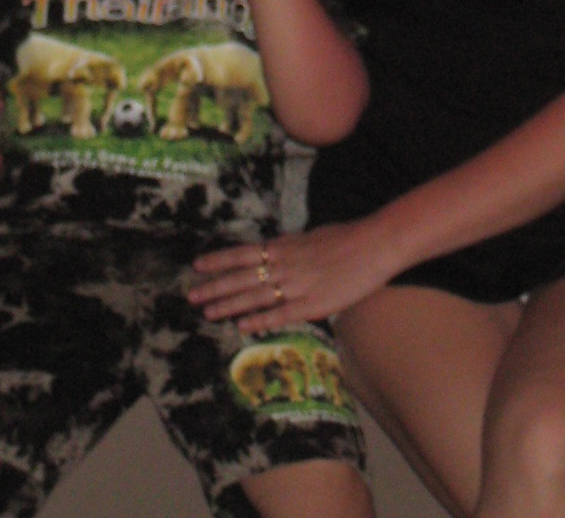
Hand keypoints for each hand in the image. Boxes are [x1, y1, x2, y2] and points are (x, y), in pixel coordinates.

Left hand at [188, 219, 394, 333]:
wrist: (373, 245)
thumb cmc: (345, 238)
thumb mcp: (310, 237)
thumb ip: (290, 248)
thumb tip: (274, 252)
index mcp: (284, 246)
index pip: (243, 253)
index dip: (219, 260)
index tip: (198, 265)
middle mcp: (285, 264)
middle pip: (242, 277)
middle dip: (215, 287)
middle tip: (191, 296)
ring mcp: (297, 285)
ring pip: (255, 297)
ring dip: (229, 306)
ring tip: (207, 313)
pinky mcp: (312, 304)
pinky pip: (280, 315)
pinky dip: (260, 320)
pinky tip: (242, 327)